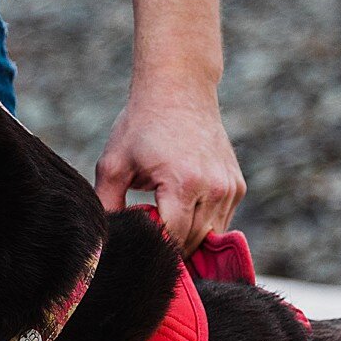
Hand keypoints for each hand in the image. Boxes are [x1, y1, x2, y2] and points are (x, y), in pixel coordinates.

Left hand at [99, 0, 242, 251]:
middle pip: (191, 242)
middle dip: (168, 247)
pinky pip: (220, 222)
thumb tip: (103, 243)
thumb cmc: (141, 126)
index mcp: (183, 184)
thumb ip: (107, 205)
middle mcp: (213, 188)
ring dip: (186, 238)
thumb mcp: (113, 164)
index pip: (172, 240)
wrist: (179, 89)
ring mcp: (229, 188)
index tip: (138, 252)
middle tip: (146, 239)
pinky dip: (201, 224)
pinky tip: (181, 209)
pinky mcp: (237, 186)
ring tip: (162, 222)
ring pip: (209, 236)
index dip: (154, 251)